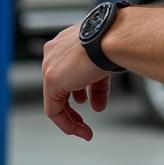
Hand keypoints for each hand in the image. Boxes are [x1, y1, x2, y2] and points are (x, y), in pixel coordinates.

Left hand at [41, 24, 112, 139]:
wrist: (111, 35)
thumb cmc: (112, 39)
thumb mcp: (104, 62)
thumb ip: (96, 83)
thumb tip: (98, 103)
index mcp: (66, 42)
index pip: (70, 71)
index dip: (81, 91)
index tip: (93, 102)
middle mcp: (55, 52)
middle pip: (62, 85)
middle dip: (76, 105)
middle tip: (84, 120)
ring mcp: (51, 64)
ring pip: (56, 99)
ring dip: (72, 116)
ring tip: (84, 127)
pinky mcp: (52, 79)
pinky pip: (54, 109)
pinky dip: (67, 122)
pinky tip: (80, 129)